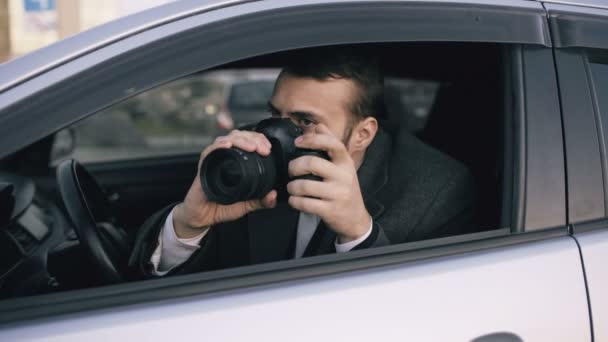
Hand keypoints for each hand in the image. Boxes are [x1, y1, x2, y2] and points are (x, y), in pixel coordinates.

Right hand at [174, 130, 277, 237]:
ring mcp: (214, 161)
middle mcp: (225, 158)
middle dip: (253, 138)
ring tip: (251, 147)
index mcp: (236, 162)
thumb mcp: (246, 205)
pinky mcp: (203, 167)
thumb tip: (273, 195)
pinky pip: (209, 152)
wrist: (202, 217)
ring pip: (226, 140)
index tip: (268, 149)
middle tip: (263, 148)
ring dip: (240, 140)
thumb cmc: (221, 206)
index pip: (248, 141)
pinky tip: (227, 146)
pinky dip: (218, 146)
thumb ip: (260, 201)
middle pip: (238, 136)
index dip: (259, 140)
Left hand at [287, 124, 370, 242]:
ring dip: (292, 187)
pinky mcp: (330, 210)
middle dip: (294, 166)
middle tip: (290, 170)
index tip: (298, 142)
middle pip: (312, 163)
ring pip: (305, 186)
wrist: (355, 219)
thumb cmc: (345, 189)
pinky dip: (294, 202)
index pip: (332, 144)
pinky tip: (294, 200)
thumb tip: (319, 126)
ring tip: (291, 188)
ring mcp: (337, 194)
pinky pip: (305, 204)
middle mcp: (343, 176)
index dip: (312, 139)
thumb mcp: (343, 167)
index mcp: (346, 163)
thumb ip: (331, 146)